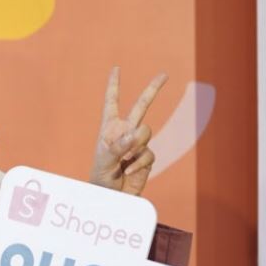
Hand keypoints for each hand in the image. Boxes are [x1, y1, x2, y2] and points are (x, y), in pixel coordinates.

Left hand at [90, 67, 165, 195]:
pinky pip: (148, 154)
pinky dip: (138, 164)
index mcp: (109, 128)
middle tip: (164, 74)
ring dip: (135, 146)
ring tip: (122, 162)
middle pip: (141, 106)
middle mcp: (125, 132)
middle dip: (153, 89)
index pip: (111, 102)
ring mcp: (137, 144)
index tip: (116, 69)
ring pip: (146, 132)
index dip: (114, 85)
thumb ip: (118, 146)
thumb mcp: (104, 160)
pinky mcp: (147, 157)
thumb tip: (135, 134)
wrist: (111, 196)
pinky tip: (128, 172)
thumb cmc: (101, 177)